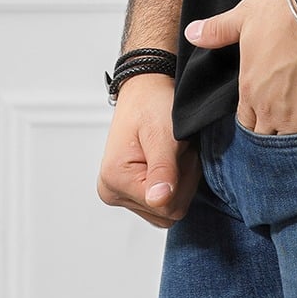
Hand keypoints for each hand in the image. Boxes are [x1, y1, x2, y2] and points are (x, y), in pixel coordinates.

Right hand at [97, 72, 201, 227]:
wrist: (146, 86)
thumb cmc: (152, 102)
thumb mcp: (162, 133)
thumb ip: (162, 169)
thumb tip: (159, 201)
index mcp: (114, 180)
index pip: (166, 207)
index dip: (184, 179)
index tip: (180, 149)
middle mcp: (112, 192)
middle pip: (167, 212)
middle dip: (183, 180)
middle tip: (178, 147)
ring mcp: (121, 193)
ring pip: (168, 208)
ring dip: (180, 180)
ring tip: (173, 151)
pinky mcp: (132, 190)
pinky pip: (164, 201)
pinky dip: (175, 181)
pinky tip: (170, 159)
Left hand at [185, 0, 296, 134]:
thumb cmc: (283, 12)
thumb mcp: (245, 16)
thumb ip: (218, 30)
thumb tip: (192, 33)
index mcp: (249, 90)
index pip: (245, 124)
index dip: (255, 124)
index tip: (265, 120)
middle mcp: (269, 111)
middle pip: (266, 141)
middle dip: (272, 141)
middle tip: (285, 136)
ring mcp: (296, 119)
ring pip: (291, 148)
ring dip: (296, 147)